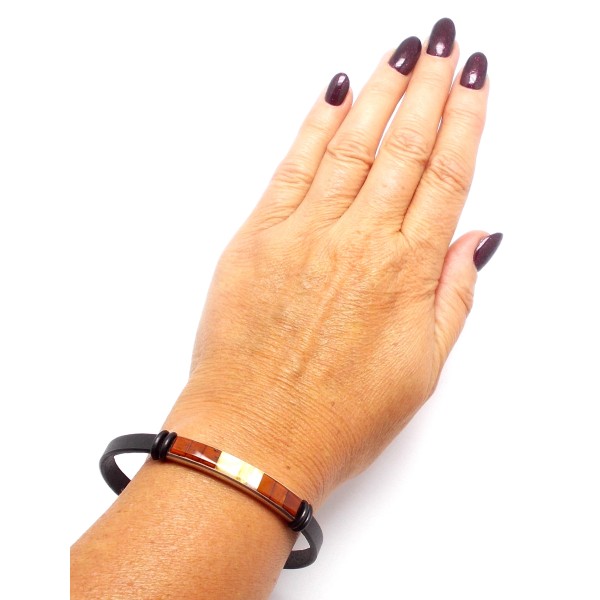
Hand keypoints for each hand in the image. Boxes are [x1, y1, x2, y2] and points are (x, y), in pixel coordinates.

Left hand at [164, 18, 500, 506]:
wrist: (256, 437)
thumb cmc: (337, 416)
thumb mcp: (421, 368)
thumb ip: (452, 296)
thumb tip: (476, 241)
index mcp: (407, 272)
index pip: (448, 176)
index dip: (467, 122)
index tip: (476, 82)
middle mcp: (360, 241)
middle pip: (405, 146)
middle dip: (431, 87)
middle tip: (446, 45)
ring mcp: (305, 232)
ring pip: (353, 143)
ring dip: (381, 91)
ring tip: (402, 53)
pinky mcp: (258, 236)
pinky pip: (293, 165)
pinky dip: (316, 124)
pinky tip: (336, 94)